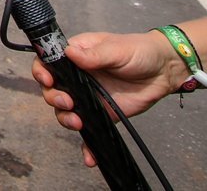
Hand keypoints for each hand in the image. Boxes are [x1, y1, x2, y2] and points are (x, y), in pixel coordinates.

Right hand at [30, 31, 182, 167]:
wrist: (163, 71)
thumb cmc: (139, 51)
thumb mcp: (117, 49)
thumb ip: (94, 54)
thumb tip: (69, 53)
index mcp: (77, 55)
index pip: (48, 61)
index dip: (42, 71)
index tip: (48, 80)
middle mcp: (77, 76)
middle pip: (52, 89)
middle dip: (54, 98)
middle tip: (68, 103)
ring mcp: (87, 96)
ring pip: (65, 111)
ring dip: (65, 119)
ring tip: (78, 122)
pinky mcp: (100, 114)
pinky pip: (88, 132)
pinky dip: (86, 146)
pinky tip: (89, 156)